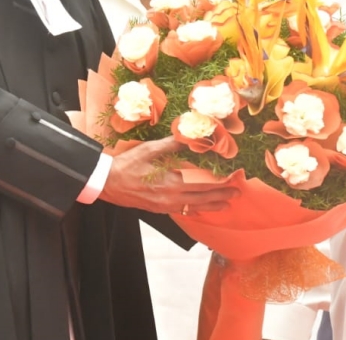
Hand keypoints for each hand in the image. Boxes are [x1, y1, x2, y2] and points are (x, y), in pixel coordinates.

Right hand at [99, 137, 238, 214]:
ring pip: (194, 207)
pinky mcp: (159, 209)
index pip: (202, 183)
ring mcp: (165, 206)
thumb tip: (190, 135)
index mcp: (171, 182)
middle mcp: (171, 197)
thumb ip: (171, 144)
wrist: (107, 183)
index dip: (220, 182)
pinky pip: (182, 211)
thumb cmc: (127, 165)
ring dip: (212, 206)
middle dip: (221, 195)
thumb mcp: (148, 150)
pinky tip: (201, 209)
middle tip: (238, 193)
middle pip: (202, 198)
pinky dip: (195, 210)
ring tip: (226, 204)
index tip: (234, 178)